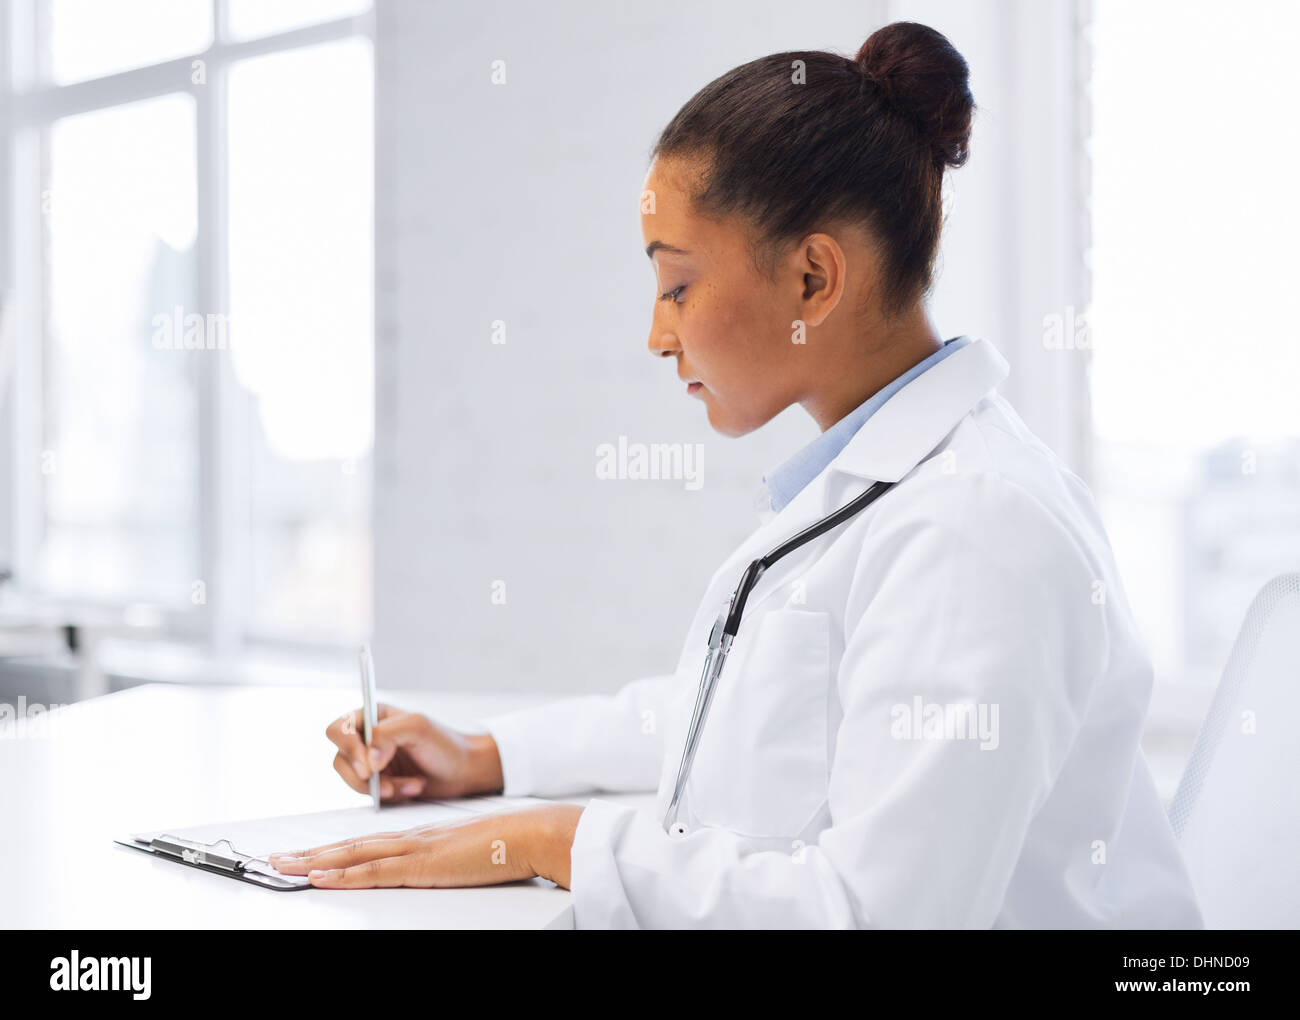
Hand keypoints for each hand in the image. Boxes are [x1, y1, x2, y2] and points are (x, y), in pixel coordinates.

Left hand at [268, 804, 583, 888]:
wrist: (528, 834)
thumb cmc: (506, 845)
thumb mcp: (467, 853)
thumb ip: (446, 861)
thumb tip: (438, 870)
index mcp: (420, 838)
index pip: (366, 844)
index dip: (334, 851)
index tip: (308, 856)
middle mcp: (410, 840)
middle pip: (349, 846)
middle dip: (310, 854)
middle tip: (276, 859)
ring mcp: (413, 851)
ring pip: (352, 855)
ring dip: (314, 861)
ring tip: (284, 866)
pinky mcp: (421, 865)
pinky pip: (373, 871)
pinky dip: (342, 874)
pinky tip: (320, 877)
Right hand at [326, 704, 503, 802]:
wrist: (464, 770)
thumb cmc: (445, 744)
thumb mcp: (418, 728)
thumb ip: (386, 735)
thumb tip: (367, 760)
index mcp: (373, 717)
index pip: (338, 729)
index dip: (348, 748)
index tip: (369, 766)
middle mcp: (367, 738)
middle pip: (341, 759)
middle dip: (364, 776)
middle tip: (386, 785)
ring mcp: (371, 762)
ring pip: (353, 780)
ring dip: (382, 787)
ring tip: (412, 784)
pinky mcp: (379, 783)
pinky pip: (370, 795)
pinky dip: (391, 795)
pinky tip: (413, 788)